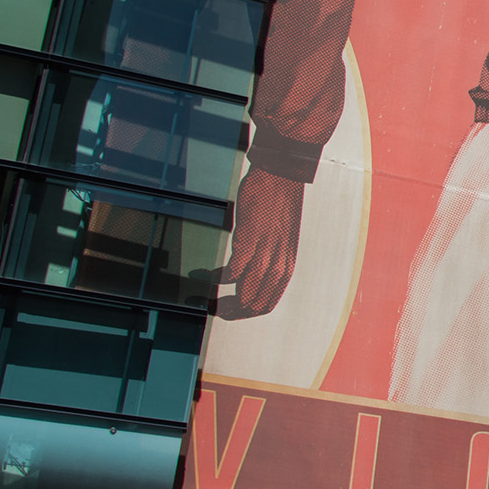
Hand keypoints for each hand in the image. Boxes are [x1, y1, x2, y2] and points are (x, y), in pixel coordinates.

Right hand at [215, 167, 305, 317]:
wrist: (282, 176)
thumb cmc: (277, 204)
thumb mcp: (278, 239)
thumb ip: (267, 258)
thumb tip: (247, 274)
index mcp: (286, 265)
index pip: (267, 303)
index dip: (244, 312)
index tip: (226, 308)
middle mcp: (279, 264)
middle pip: (255, 305)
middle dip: (231, 311)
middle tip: (213, 305)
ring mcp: (265, 254)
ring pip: (245, 295)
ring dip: (220, 299)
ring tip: (204, 293)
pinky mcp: (250, 241)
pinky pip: (232, 272)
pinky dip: (214, 278)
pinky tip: (202, 272)